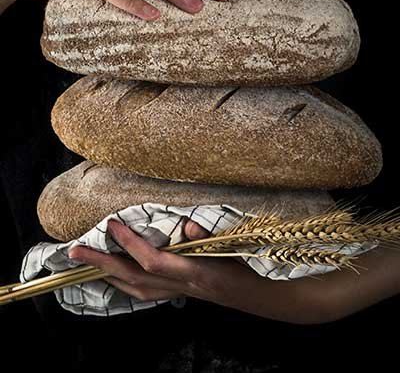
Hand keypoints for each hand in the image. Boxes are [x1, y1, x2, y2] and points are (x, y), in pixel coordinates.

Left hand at [68, 218, 239, 303]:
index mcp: (193, 271)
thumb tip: (184, 224)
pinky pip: (143, 293)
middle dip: (101, 264)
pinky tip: (116, 277)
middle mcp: (180, 285)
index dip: (129, 243)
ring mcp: (177, 292)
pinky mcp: (177, 294)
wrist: (255, 292)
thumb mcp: (230, 245)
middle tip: (75, 251)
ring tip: (87, 263)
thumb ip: (206, 236)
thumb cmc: (245, 265)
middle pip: (133, 278)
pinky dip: (123, 284)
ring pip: (134, 290)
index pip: (152, 259)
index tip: (112, 223)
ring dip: (107, 276)